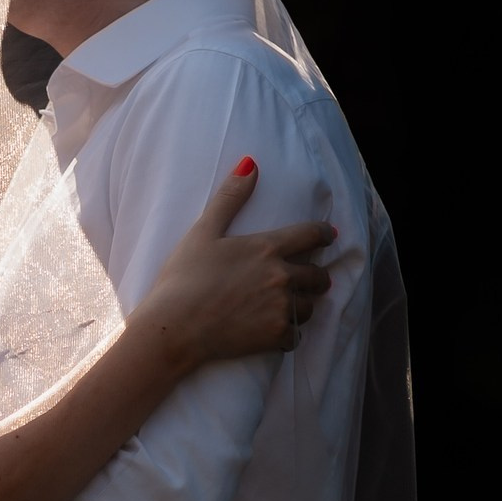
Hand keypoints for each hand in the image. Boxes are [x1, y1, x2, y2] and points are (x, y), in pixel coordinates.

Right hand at [135, 158, 333, 365]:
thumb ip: (229, 198)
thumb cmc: (183, 278)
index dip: (323, 234)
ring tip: (288, 306)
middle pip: (318, 276)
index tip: (328, 236)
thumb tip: (250, 164)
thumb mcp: (202, 232)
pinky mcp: (275, 336)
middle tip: (310, 278)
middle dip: (317, 275)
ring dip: (302, 305)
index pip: (312, 235)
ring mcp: (281, 308)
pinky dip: (288, 334)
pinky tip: (274, 332)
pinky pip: (296, 336)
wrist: (173, 328)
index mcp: (267, 248)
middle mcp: (282, 277)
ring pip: (309, 307)